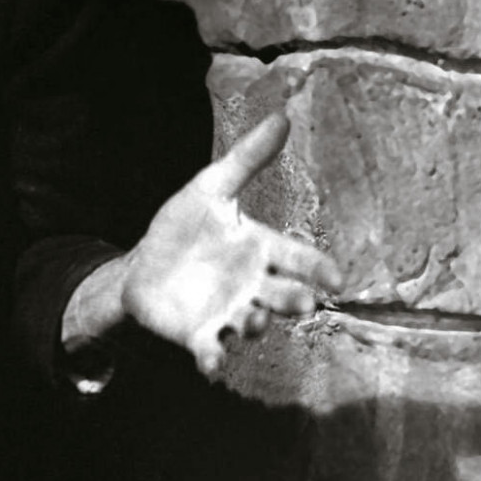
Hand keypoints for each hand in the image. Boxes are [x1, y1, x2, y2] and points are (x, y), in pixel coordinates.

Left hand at [120, 112, 341, 377]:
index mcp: (260, 250)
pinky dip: (214, 360)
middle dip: (294, 300)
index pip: (296, 257)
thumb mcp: (211, 187)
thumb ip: (246, 158)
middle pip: (282, 296)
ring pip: (252, 325)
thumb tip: (282, 115)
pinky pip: (212, 351)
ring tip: (256, 321)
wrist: (144, 264)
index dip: (317, 267)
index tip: (336, 277)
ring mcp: (228, 313)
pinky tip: (211, 364)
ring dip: (257, 326)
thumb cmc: (185, 226)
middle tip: (305, 302)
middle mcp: (252, 286)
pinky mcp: (200, 335)